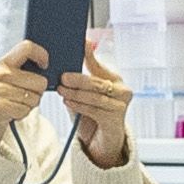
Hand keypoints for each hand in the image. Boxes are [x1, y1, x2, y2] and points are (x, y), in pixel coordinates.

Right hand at [0, 44, 55, 148]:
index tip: (44, 66)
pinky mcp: (0, 106)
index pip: (27, 47)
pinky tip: (11, 112)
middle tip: (23, 96)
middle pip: (40, 80)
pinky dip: (22, 114)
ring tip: (15, 104)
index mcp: (3, 63)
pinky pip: (26, 109)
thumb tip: (47, 70)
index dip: (42, 55)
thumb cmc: (0, 99)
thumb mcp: (7, 79)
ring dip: (29, 105)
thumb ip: (24, 71)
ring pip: (35, 97)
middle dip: (37, 92)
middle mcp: (0, 73)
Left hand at [59, 51, 134, 168]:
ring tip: (62, 91)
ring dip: (76, 93)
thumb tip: (64, 62)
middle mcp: (121, 90)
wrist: (101, 140)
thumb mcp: (83, 93)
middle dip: (79, 79)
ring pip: (96, 97)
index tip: (80, 43)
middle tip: (63, 77)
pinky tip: (69, 102)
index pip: (99, 64)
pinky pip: (96, 110)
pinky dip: (80, 106)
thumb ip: (78, 78)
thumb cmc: (92, 113)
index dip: (89, 54)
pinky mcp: (116, 120)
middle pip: (98, 82)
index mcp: (113, 78)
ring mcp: (121, 106)